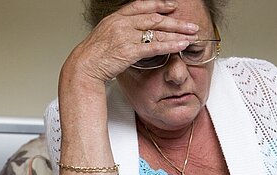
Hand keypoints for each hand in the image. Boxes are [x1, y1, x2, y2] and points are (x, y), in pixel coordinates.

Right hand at [64, 0, 198, 82]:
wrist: (84, 66)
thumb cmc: (94, 54)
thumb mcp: (106, 35)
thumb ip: (122, 30)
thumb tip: (136, 32)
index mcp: (116, 17)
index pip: (141, 6)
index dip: (159, 5)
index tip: (172, 6)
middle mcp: (122, 23)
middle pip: (155, 18)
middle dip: (176, 22)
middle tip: (191, 25)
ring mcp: (126, 36)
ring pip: (157, 31)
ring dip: (177, 33)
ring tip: (192, 36)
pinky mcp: (129, 51)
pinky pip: (154, 47)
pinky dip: (170, 45)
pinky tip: (181, 45)